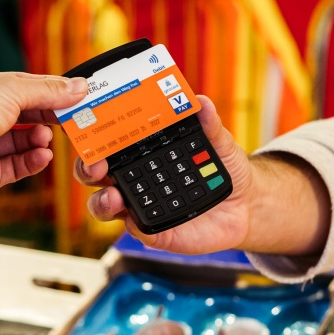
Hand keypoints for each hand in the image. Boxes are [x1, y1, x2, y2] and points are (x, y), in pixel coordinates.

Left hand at [0, 72, 87, 209]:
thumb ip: (47, 89)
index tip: (70, 93)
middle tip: (69, 116)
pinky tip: (43, 156)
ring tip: (46, 138)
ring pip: (19, 140)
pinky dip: (32, 160)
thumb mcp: (10, 90)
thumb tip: (78, 87)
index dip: (44, 88)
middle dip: (44, 115)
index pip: (14, 84)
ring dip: (37, 138)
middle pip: (19, 113)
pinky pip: (16, 165)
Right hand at [76, 95, 254, 253]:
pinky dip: (134, 226)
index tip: (90, 132)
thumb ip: (209, 125)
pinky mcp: (156, 232)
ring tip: (114, 197)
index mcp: (142, 153)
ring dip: (102, 202)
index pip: (107, 145)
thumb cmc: (221, 168)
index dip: (92, 139)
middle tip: (97, 166)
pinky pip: (138, 231)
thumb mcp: (219, 143)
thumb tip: (201, 102)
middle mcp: (135, 180)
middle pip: (95, 176)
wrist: (245, 204)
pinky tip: (136, 220)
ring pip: (106, 207)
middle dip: (88, 170)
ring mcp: (143, 207)